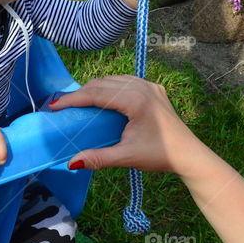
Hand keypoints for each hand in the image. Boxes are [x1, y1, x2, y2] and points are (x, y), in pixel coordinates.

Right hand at [47, 75, 207, 174]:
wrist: (189, 155)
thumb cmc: (159, 156)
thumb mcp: (126, 157)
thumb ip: (98, 158)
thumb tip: (71, 163)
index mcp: (135, 100)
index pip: (96, 94)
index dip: (72, 99)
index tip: (54, 106)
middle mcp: (142, 87)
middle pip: (103, 83)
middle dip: (81, 93)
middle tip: (62, 106)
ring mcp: (150, 86)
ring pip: (114, 80)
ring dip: (96, 89)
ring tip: (79, 102)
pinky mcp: (155, 89)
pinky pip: (127, 82)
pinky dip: (111, 87)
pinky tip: (103, 99)